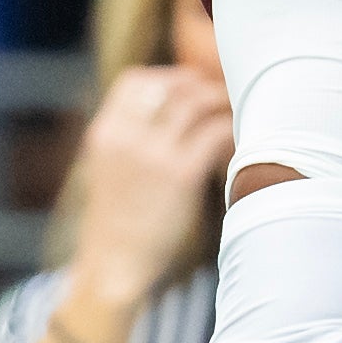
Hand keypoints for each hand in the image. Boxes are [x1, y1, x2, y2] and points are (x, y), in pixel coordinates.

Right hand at [66, 64, 233, 317]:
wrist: (113, 265)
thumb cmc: (116, 222)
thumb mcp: (108, 169)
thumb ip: (128, 138)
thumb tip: (164, 114)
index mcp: (104, 132)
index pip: (136, 80)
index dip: (168, 77)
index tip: (191, 86)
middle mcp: (125, 136)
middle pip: (171, 85)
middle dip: (202, 86)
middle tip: (225, 97)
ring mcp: (153, 153)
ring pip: (197, 103)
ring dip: (221, 104)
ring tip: (236, 116)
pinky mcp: (180, 174)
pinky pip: (214, 133)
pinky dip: (230, 131)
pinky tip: (236, 143)